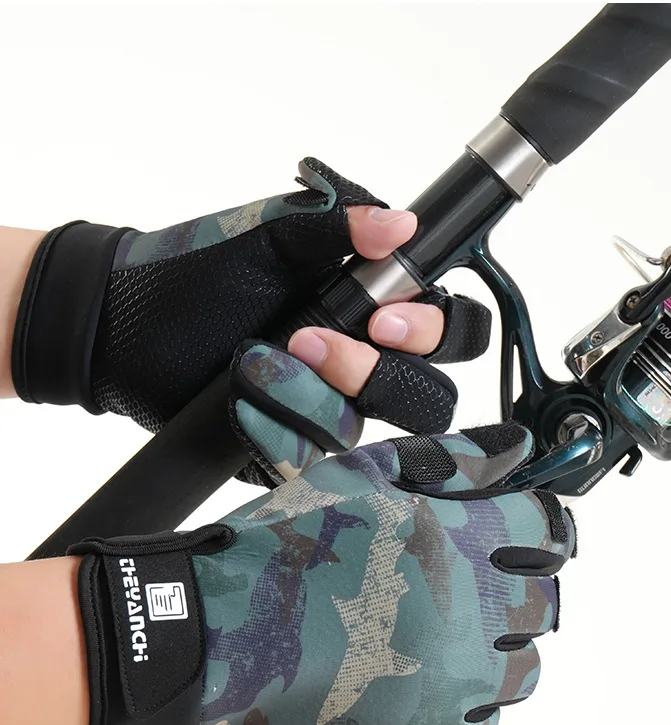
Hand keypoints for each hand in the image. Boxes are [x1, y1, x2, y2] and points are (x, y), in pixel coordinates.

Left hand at [13, 159, 489, 445]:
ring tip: (252, 359)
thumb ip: (338, 228)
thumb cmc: (198, 272)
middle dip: (372, 374)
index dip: (434, 334)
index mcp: (375, 309)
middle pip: (427, 398)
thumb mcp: (269, 237)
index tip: (382, 318)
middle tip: (309, 340)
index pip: (451, 333)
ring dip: (305, 396)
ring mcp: (329, 412)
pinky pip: (307, 461)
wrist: (124, 327)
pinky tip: (237, 399)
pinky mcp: (291, 450)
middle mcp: (364, 365)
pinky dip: (270, 430)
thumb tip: (405, 222)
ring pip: (361, 431)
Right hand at [73, 421, 574, 724]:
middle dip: (517, 579)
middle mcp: (471, 613)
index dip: (536, 518)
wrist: (223, 629)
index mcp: (458, 541)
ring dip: (497, 642)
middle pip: (544, 596)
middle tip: (464, 574)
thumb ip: (454, 458)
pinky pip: (487, 718)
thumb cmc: (288, 542)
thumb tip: (519, 447)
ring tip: (439, 624)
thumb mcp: (366, 475)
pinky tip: (421, 670)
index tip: (517, 521)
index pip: (548, 526)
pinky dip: (468, 697)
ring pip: (523, 664)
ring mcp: (457, 683)